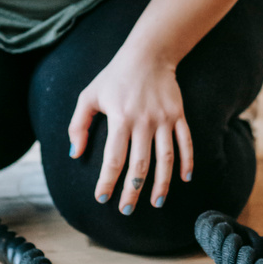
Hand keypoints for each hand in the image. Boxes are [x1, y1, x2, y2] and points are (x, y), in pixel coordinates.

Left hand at [67, 48, 193, 213]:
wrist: (148, 53)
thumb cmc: (114, 76)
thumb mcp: (89, 95)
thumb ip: (78, 125)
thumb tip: (74, 154)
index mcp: (120, 118)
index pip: (113, 158)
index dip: (107, 181)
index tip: (102, 198)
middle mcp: (143, 121)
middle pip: (140, 165)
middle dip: (132, 192)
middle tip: (126, 210)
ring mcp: (164, 119)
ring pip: (165, 158)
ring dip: (162, 184)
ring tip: (157, 203)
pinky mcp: (179, 115)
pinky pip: (186, 142)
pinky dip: (188, 162)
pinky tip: (185, 179)